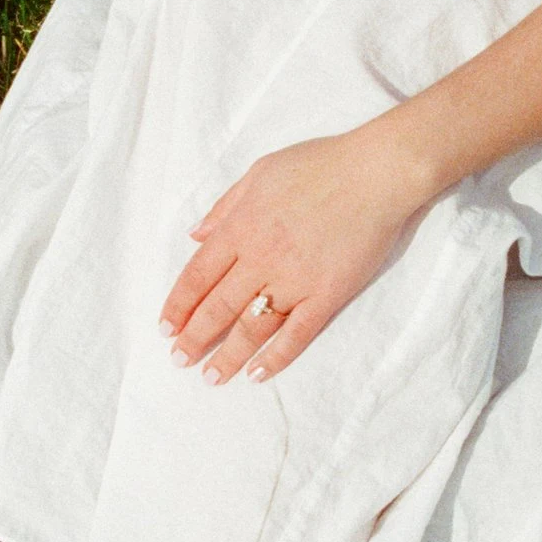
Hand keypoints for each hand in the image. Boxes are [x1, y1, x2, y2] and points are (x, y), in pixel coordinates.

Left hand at [158, 131, 431, 383]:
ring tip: (210, 377)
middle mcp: (261, 258)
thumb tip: (195, 234)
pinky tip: (257, 374)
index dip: (179, 305)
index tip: (165, 328)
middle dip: (194, 338)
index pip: (198, 276)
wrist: (377, 172)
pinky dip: (276, 357)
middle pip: (218, 307)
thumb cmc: (320, 164)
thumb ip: (225, 206)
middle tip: (179, 360)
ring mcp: (294, 280)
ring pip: (251, 327)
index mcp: (241, 228)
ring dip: (227, 355)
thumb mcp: (260, 172)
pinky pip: (297, 334)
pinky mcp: (327, 295)